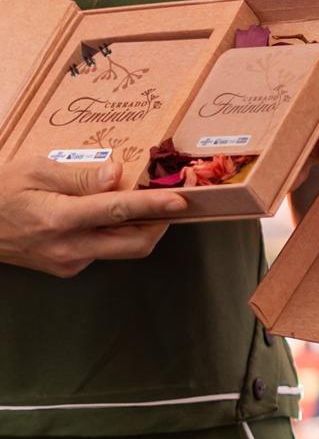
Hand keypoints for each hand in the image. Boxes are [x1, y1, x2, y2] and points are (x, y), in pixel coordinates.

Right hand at [0, 157, 187, 277]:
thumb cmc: (0, 191)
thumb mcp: (35, 170)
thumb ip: (80, 175)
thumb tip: (118, 174)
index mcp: (59, 219)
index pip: (119, 211)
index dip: (155, 206)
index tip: (181, 199)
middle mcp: (69, 247)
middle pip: (135, 244)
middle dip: (161, 224)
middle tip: (172, 201)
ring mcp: (69, 262)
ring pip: (122, 249)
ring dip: (140, 228)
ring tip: (141, 203)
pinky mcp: (68, 268)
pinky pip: (104, 250)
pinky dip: (115, 233)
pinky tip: (106, 215)